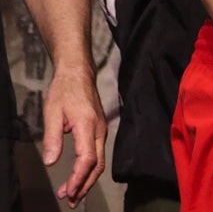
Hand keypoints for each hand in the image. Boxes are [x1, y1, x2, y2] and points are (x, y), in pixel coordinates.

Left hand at [42, 66, 106, 207]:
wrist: (78, 73)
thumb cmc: (64, 90)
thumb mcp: (52, 112)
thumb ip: (52, 138)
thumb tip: (51, 161)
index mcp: (87, 125)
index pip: (87, 158)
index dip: (78, 178)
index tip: (68, 191)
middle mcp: (99, 130)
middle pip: (98, 164)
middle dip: (85, 184)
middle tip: (71, 200)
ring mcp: (102, 130)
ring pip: (100, 160)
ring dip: (88, 179)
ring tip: (74, 193)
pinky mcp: (100, 129)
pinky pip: (98, 153)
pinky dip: (90, 169)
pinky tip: (80, 175)